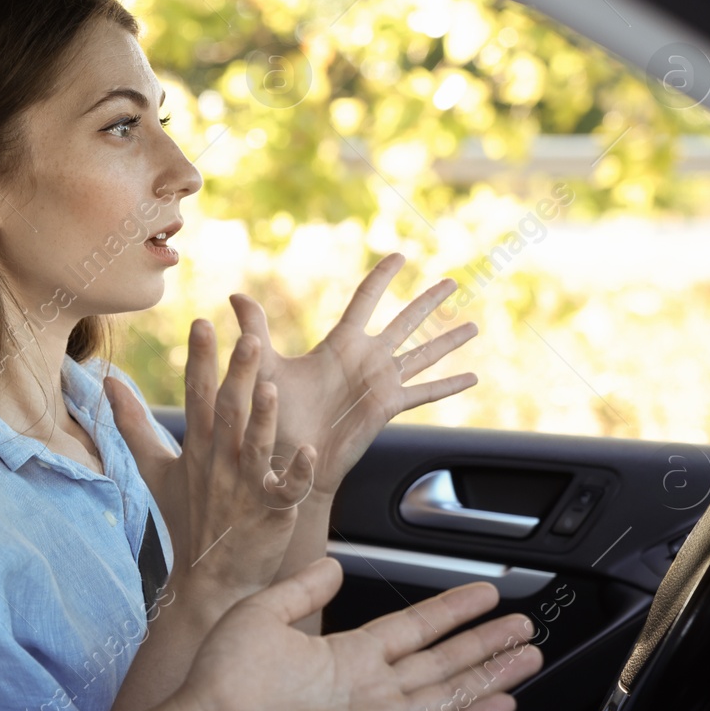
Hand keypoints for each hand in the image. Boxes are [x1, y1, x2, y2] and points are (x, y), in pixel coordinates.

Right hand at [106, 323, 314, 606]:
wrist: (208, 580)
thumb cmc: (186, 519)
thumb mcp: (155, 469)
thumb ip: (132, 423)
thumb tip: (108, 382)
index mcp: (197, 447)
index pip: (196, 396)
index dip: (200, 360)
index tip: (203, 323)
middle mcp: (220, 462)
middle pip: (229, 413)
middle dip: (238, 375)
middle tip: (250, 338)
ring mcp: (245, 488)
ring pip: (256, 447)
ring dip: (264, 418)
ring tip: (271, 387)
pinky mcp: (271, 513)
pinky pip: (286, 490)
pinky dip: (298, 473)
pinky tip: (310, 453)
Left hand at [179, 559, 541, 710]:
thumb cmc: (221, 680)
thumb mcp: (264, 612)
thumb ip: (302, 589)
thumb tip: (331, 566)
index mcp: (344, 655)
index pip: (412, 628)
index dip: (450, 611)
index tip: (484, 593)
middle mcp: (368, 686)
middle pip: (442, 659)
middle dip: (485, 642)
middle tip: (524, 624)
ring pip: (449, 691)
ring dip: (491, 673)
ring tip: (530, 655)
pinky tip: (503, 703)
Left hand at [228, 253, 477, 502]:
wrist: (286, 455)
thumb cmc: (273, 413)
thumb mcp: (265, 364)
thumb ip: (255, 328)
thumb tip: (235, 296)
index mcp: (340, 343)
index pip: (366, 300)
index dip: (383, 277)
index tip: (400, 256)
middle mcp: (366, 358)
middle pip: (405, 320)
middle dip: (428, 301)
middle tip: (453, 281)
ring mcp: (381, 382)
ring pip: (423, 353)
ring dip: (449, 340)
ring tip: (475, 326)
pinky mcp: (388, 406)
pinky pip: (425, 392)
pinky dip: (449, 385)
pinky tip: (473, 377)